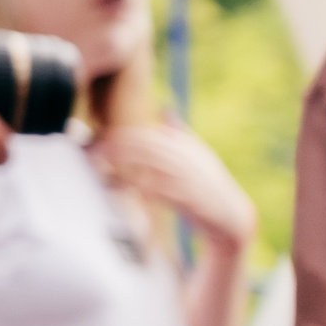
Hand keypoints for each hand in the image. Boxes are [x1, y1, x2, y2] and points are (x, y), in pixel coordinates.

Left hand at [93, 123, 255, 251]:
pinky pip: (161, 192)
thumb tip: (166, 109)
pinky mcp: (189, 199)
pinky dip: (142, 190)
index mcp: (185, 147)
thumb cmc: (209, 184)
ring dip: (125, 168)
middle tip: (94, 152)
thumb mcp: (198, 153)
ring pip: (151, 168)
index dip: (123, 136)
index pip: (149, 136)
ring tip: (103, 169)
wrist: (231, 216)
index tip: (101, 138)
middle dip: (118, 149)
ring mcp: (188, 178)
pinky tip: (125, 191)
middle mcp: (186, 159)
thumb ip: (180, 133)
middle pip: (147, 148)